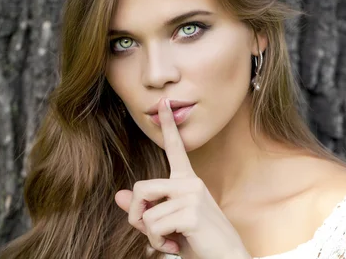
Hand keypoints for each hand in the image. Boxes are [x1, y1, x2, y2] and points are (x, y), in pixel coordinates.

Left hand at [115, 98, 250, 258]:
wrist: (226, 257)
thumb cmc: (198, 241)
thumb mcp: (167, 224)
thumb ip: (145, 210)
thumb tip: (119, 196)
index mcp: (187, 181)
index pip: (175, 149)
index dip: (167, 126)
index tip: (163, 102)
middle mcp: (190, 183)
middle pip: (141, 188)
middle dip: (136, 215)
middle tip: (151, 232)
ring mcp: (192, 195)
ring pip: (146, 213)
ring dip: (151, 235)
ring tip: (171, 242)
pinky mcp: (192, 212)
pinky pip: (154, 226)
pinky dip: (159, 243)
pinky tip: (177, 246)